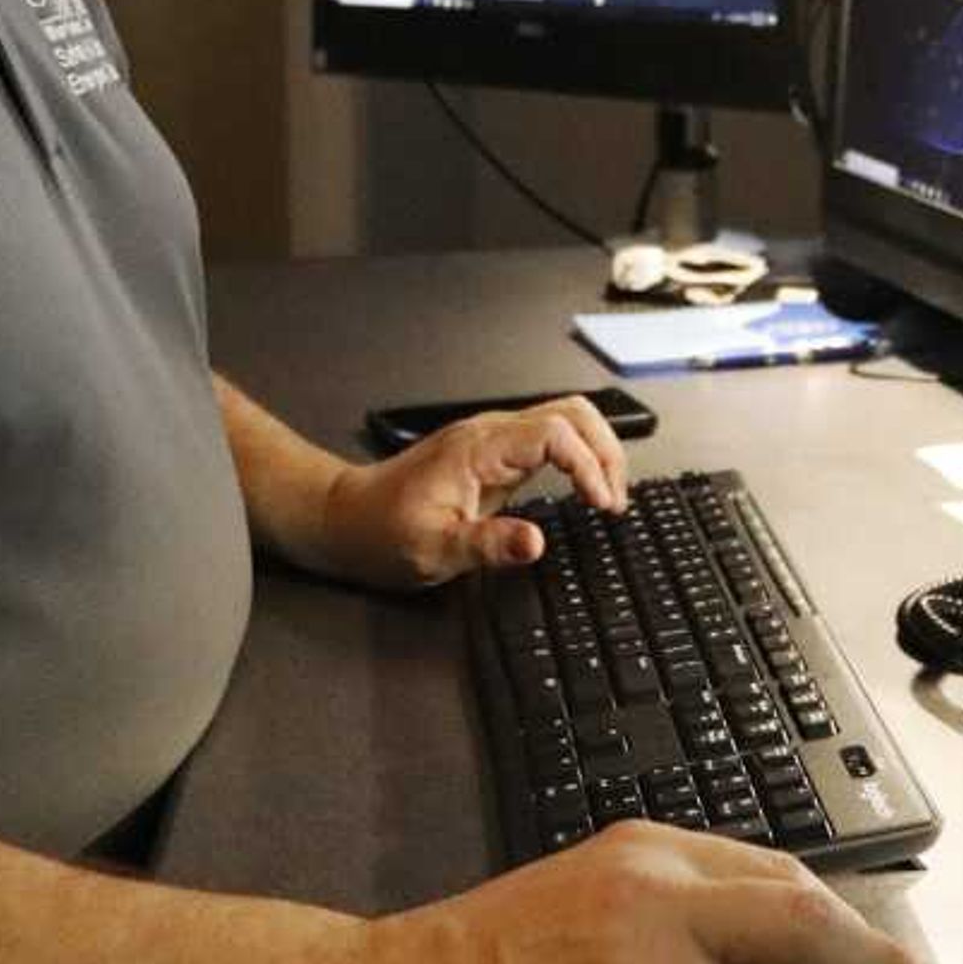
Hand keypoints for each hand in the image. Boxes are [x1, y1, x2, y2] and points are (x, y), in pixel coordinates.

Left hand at [320, 394, 627, 588]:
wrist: (347, 519)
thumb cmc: (381, 533)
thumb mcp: (432, 550)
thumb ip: (487, 545)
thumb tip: (536, 543)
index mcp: (479, 448)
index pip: (556, 431)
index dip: (589, 464)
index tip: (601, 506)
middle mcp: (491, 434)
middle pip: (572, 413)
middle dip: (606, 451)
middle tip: (615, 501)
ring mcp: (495, 441)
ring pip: (566, 419)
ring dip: (597, 450)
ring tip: (609, 496)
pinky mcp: (496, 455)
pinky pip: (551, 439)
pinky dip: (580, 457)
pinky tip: (585, 489)